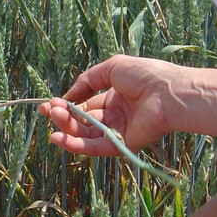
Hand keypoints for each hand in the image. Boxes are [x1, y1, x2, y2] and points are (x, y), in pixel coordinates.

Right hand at [41, 54, 178, 154]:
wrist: (168, 93)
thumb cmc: (145, 75)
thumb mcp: (111, 68)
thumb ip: (88, 80)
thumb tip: (70, 95)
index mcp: (115, 98)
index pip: (86, 105)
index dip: (68, 105)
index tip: (50, 103)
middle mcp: (116, 116)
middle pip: (83, 121)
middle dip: (64, 116)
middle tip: (48, 110)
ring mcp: (118, 132)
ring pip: (86, 135)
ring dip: (66, 128)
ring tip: (52, 117)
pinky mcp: (122, 145)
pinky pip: (95, 148)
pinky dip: (75, 145)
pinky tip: (57, 138)